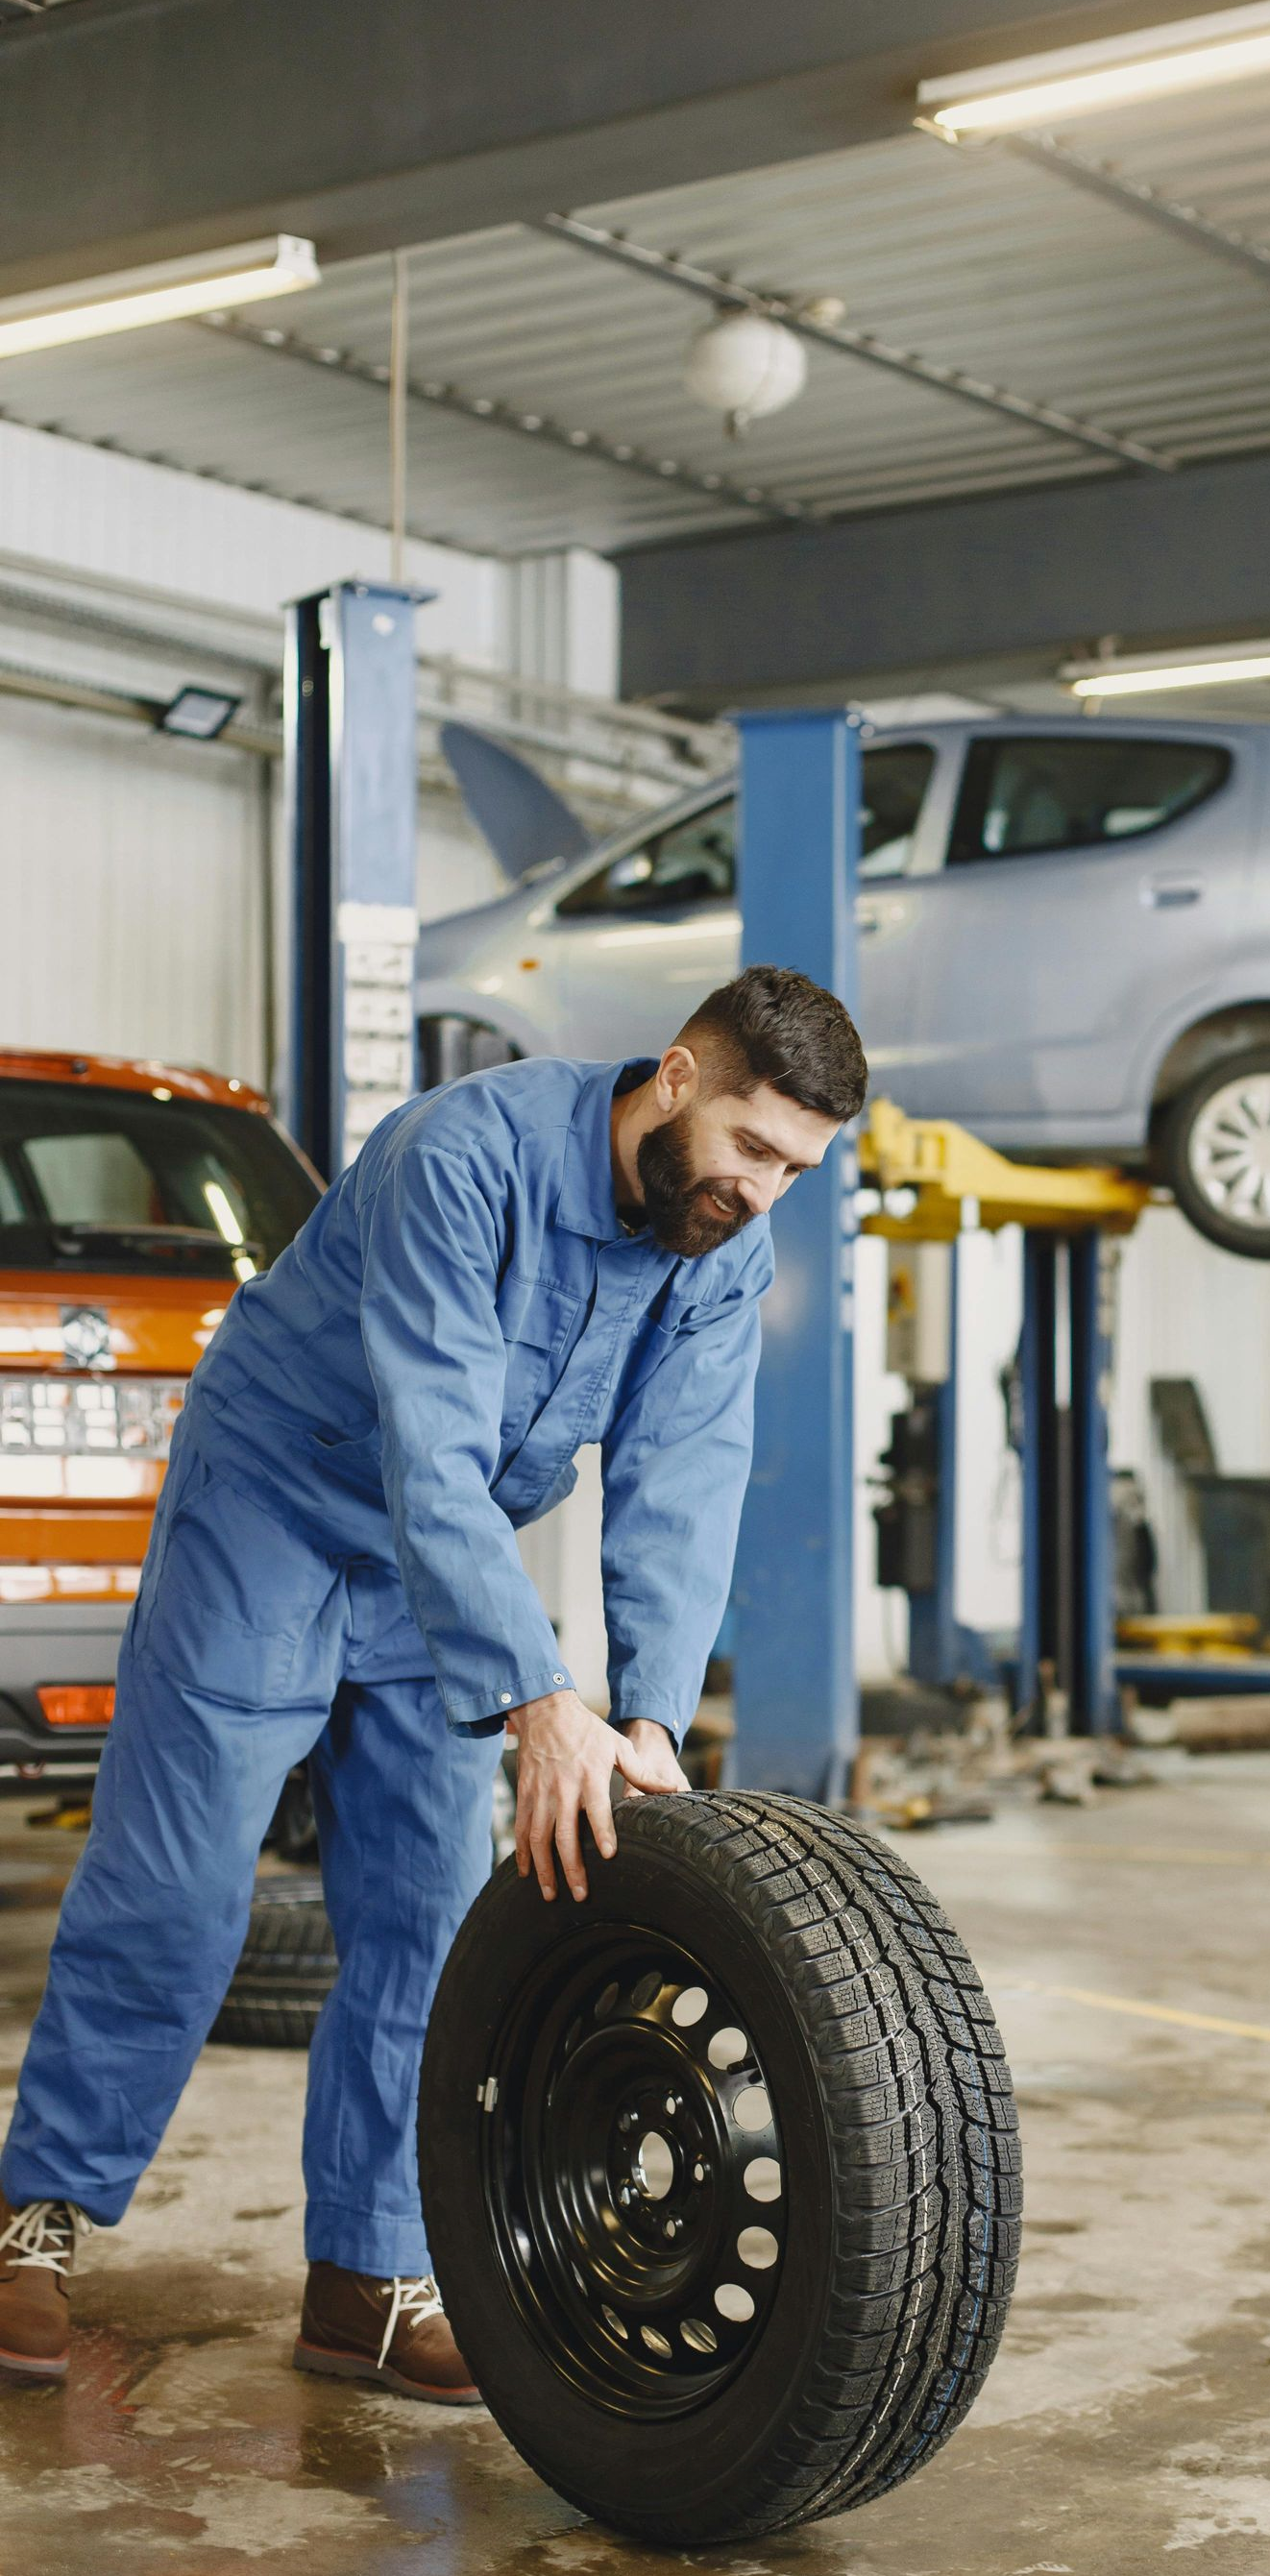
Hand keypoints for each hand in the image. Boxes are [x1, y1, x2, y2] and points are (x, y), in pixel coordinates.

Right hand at [508, 1690, 681, 1903]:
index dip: (602, 1832)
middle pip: (564, 1834)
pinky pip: (521, 1827)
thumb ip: (642, 1772)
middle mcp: (563, 1787)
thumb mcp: (617, 1746)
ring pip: (539, 1837)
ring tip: (550, 1894)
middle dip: (571, 1867)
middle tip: (580, 1895)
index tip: (608, 1856)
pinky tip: (526, 1872)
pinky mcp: (525, 1793)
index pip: (597, 1809)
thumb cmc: (586, 1730)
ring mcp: (540, 1792)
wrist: (545, 1711)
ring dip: (544, 1868)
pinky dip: (522, 1852)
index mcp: (590, 1776)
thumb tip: (672, 1788)